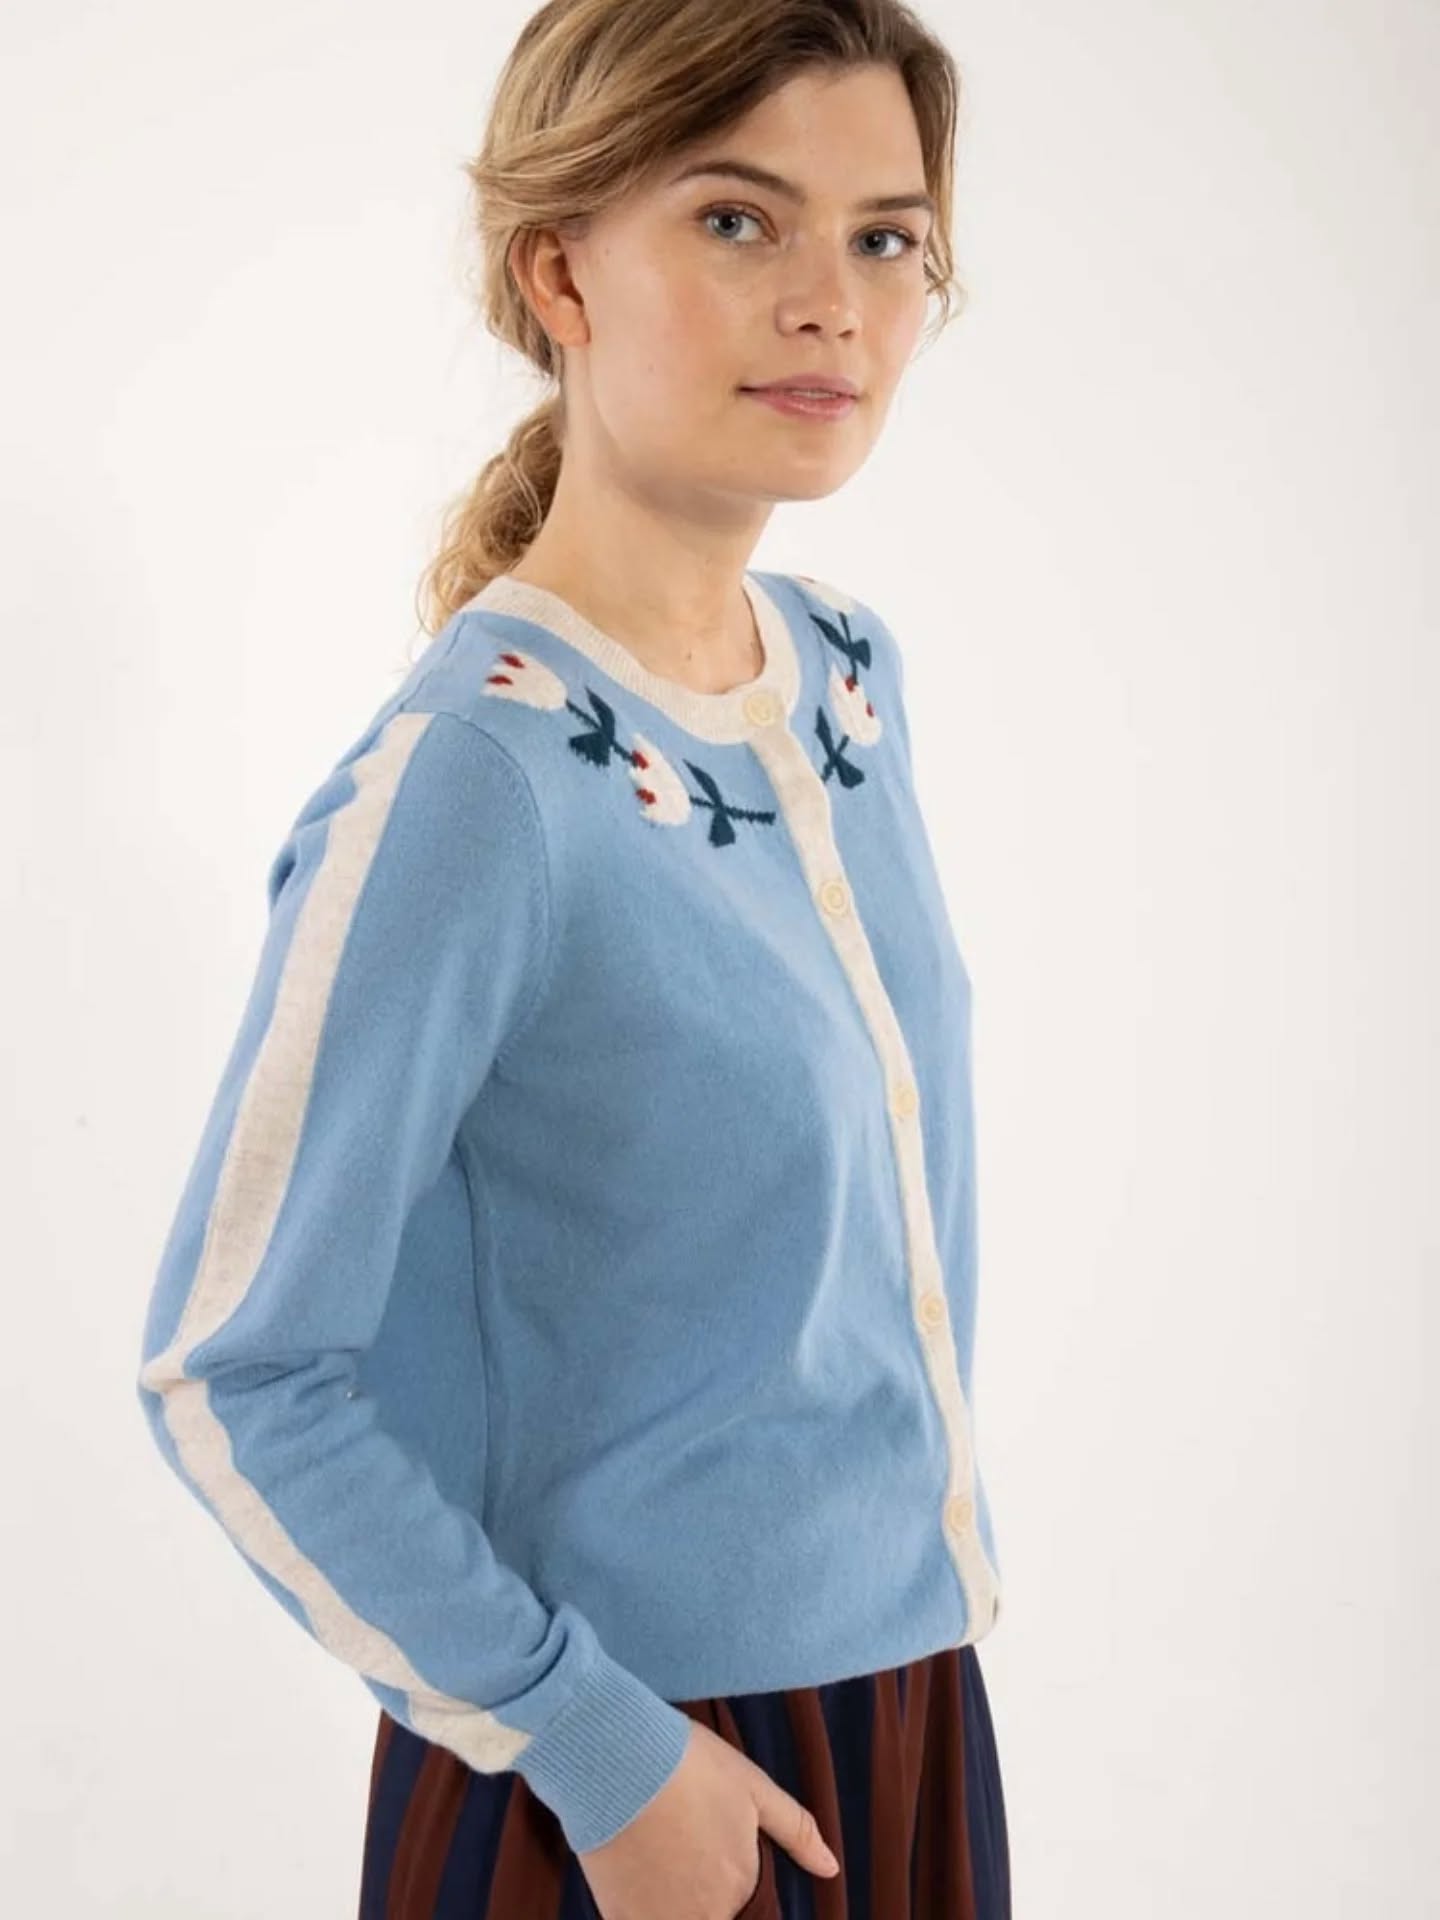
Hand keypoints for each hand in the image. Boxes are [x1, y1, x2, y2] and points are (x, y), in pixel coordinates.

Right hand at [575, 1715, 840, 1918]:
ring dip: (676, 1902)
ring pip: (679, 1918)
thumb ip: (796, 1831)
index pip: (748, 1911)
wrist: (618, 1758)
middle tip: (686, 1853)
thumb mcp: (753, 1787)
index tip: (719, 1861)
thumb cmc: (690, 1766)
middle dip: (706, 1895)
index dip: (735, 1888)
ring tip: (664, 1861)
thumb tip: (831, 1869)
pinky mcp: (620, 1917)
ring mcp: (660, 1919)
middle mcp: (705, 1914)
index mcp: (742, 1887)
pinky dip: (644, 1908)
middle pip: (713, 1915)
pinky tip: (638, 1874)